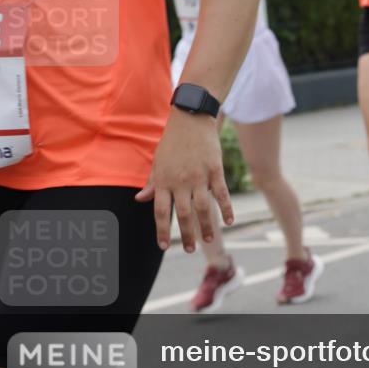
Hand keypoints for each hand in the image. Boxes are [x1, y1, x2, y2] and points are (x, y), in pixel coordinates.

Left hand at [135, 109, 233, 251]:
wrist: (191, 118)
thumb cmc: (172, 141)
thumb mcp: (158, 161)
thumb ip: (152, 183)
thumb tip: (140, 200)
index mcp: (164, 180)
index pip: (161, 212)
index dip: (161, 231)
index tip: (163, 246)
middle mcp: (180, 181)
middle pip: (182, 214)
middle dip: (186, 235)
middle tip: (189, 249)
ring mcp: (199, 175)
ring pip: (202, 208)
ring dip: (205, 226)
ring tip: (207, 240)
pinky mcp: (215, 169)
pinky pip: (221, 193)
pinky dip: (226, 208)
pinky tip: (228, 221)